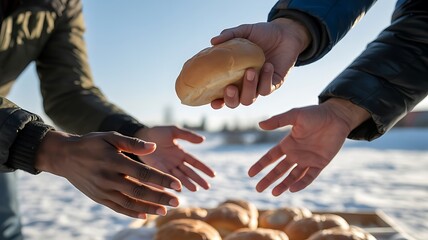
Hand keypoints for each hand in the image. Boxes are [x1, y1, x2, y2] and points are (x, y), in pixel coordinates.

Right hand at [35, 131, 181, 218]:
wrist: (65, 156)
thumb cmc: (92, 144)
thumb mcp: (110, 137)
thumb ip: (133, 143)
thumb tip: (154, 148)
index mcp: (114, 161)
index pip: (143, 173)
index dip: (161, 180)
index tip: (177, 185)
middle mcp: (108, 178)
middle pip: (138, 191)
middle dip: (159, 197)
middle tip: (177, 202)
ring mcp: (103, 190)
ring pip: (129, 203)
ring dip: (148, 208)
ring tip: (164, 210)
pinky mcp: (99, 198)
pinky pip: (118, 208)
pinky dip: (132, 213)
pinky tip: (145, 215)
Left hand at [135, 126, 215, 191]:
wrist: (140, 135)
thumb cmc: (158, 132)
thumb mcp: (174, 131)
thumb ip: (188, 135)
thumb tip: (203, 139)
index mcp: (181, 153)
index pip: (195, 162)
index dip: (204, 168)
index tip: (213, 175)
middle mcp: (175, 162)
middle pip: (189, 172)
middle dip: (198, 180)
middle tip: (207, 187)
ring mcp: (166, 167)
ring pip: (179, 177)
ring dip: (187, 183)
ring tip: (194, 189)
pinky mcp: (156, 169)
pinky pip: (165, 177)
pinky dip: (171, 184)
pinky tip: (177, 190)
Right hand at [210, 18, 310, 108]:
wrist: (285, 33)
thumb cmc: (262, 34)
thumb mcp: (244, 32)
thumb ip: (229, 35)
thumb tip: (213, 41)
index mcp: (233, 76)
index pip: (221, 94)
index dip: (217, 101)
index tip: (213, 102)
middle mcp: (244, 85)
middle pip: (234, 103)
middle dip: (231, 99)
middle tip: (230, 88)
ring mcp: (259, 86)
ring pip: (250, 99)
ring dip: (248, 87)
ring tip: (251, 71)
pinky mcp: (274, 84)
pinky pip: (267, 89)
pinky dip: (266, 79)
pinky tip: (267, 65)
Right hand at [248, 99, 369, 195]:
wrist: (337, 117)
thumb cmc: (315, 114)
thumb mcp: (295, 115)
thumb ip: (278, 121)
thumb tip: (260, 125)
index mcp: (288, 143)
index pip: (271, 157)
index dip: (260, 165)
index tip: (250, 173)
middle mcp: (296, 154)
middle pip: (279, 170)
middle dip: (268, 179)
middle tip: (258, 189)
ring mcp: (308, 160)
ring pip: (292, 176)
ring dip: (283, 185)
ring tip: (274, 193)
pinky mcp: (320, 163)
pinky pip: (309, 176)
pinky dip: (301, 183)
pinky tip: (293, 188)